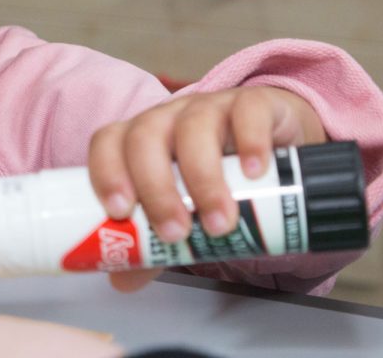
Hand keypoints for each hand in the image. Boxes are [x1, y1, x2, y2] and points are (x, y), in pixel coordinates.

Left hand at [88, 86, 325, 292]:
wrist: (275, 144)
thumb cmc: (217, 176)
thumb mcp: (185, 210)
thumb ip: (154, 243)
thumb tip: (121, 279)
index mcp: (140, 139)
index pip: (108, 142)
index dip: (106, 172)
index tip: (120, 212)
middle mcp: (169, 118)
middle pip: (146, 137)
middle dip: (156, 187)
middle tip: (176, 231)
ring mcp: (211, 107)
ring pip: (194, 126)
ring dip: (203, 178)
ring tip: (220, 223)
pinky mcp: (254, 104)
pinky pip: (247, 111)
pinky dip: (250, 141)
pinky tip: (255, 172)